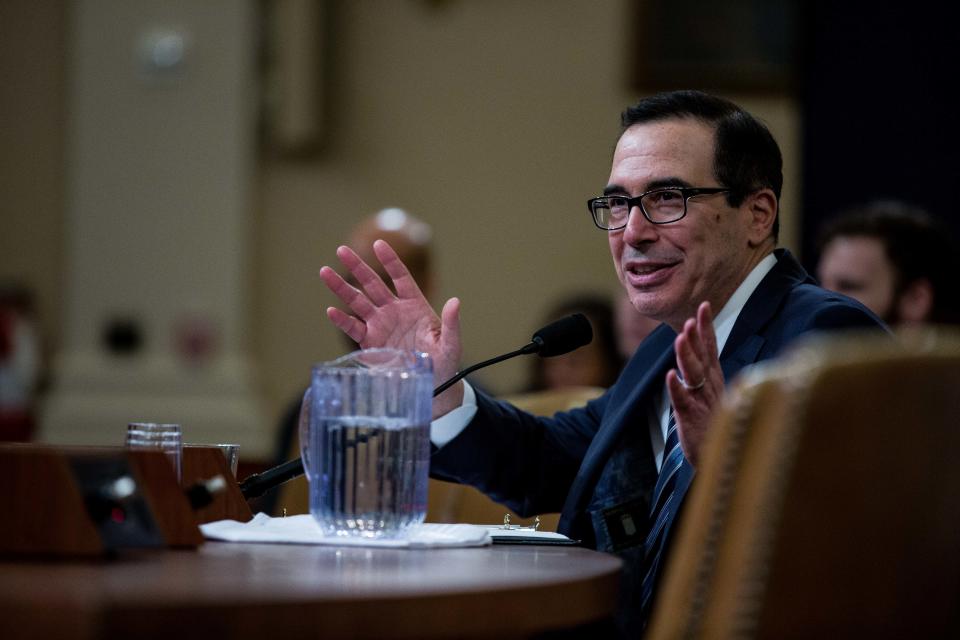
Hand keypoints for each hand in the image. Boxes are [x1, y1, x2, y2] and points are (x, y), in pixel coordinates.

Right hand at [319, 239, 463, 416]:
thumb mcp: (451, 343)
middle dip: (357, 267)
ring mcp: (380, 325)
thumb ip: (452, 323)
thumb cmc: (443, 362)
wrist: (430, 385)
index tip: (378, 244)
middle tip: (341, 250)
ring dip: (342, 288)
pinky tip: (331, 310)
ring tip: (324, 272)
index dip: (390, 261)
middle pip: (372, 284)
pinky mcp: (370, 342)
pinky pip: (354, 328)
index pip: (400, 277)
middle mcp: (394, 310)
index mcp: (414, 304)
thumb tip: (456, 301)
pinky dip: (342, 320)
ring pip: (358, 302)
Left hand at [665, 301, 722, 467]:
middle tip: (691, 318)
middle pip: (703, 357)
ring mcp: (701, 401)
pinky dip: (676, 388)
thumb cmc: (713, 424)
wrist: (719, 458)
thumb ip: (705, 372)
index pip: (710, 348)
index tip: (703, 305)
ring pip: (693, 375)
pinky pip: (682, 401)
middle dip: (697, 337)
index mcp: (714, 378)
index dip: (706, 327)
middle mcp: (709, 386)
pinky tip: (669, 376)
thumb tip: (701, 350)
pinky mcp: (691, 418)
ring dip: (686, 357)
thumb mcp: (711, 393)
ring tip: (679, 340)